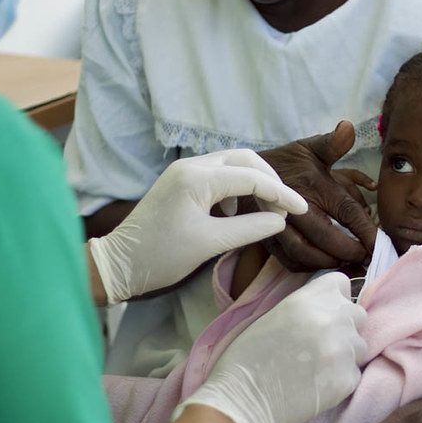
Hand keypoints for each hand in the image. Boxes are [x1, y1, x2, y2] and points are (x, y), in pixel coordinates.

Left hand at [89, 149, 308, 303]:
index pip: (252, 177)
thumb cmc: (161, 256)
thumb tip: (279, 220)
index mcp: (197, 178)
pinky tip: (238, 211)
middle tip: (285, 207)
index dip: (281, 193)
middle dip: (269, 180)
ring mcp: (184, 171)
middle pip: (244, 159)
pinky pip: (217, 174)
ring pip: (231, 163)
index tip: (302, 210)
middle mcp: (191, 166)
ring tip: (267, 209)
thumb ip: (249, 229)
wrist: (119, 263)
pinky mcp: (180, 181)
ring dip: (253, 181)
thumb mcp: (210, 244)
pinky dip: (236, 187)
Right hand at [174, 273, 367, 422]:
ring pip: (360, 346)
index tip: (324, 311)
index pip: (341, 283)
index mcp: (308, 299)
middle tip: (320, 344)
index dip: (333, 298)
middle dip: (344, 327)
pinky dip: (341, 379)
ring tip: (317, 368)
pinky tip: (317, 385)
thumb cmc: (246, 359)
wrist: (242, 403)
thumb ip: (306, 306)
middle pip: (357, 314)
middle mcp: (331, 319)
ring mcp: (343, 350)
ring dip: (345, 354)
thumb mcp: (273, 316)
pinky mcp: (348, 380)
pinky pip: (355, 372)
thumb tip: (326, 308)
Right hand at [258, 122, 378, 271]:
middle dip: (350, 253)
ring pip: (307, 256)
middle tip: (368, 258)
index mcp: (311, 187)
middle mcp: (293, 210)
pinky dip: (311, 268)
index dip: (366, 231)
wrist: (245, 175)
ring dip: (331, 263)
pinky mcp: (268, 242)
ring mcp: (278, 228)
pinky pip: (291, 263)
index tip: (381, 244)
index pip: (346, 212)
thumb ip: (332, 144)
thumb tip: (348, 127)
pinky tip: (327, 265)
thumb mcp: (309, 149)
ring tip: (351, 264)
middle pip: (327, 240)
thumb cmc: (285, 164)